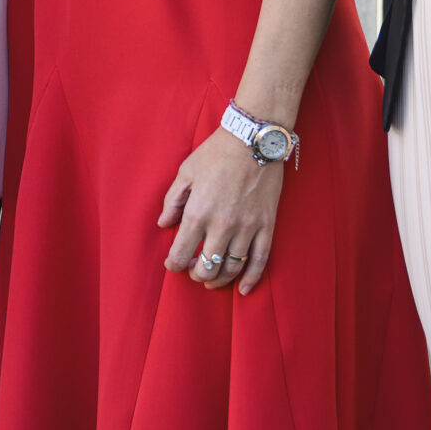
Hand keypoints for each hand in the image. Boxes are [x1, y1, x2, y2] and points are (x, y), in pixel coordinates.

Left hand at [158, 128, 284, 294]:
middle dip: (196, 274)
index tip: (173, 264)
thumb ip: (172, 201)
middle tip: (193, 270)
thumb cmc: (216, 153)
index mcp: (198, 212)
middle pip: (206, 267)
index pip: (180, 252)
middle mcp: (222, 225)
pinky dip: (251, 279)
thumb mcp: (186, 172)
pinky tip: (243, 289)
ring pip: (232, 268)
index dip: (174, 264)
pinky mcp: (266, 226)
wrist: (254, 140)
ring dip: (219, 280)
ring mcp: (247, 228)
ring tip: (211, 280)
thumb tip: (164, 224)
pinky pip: (260, 261)